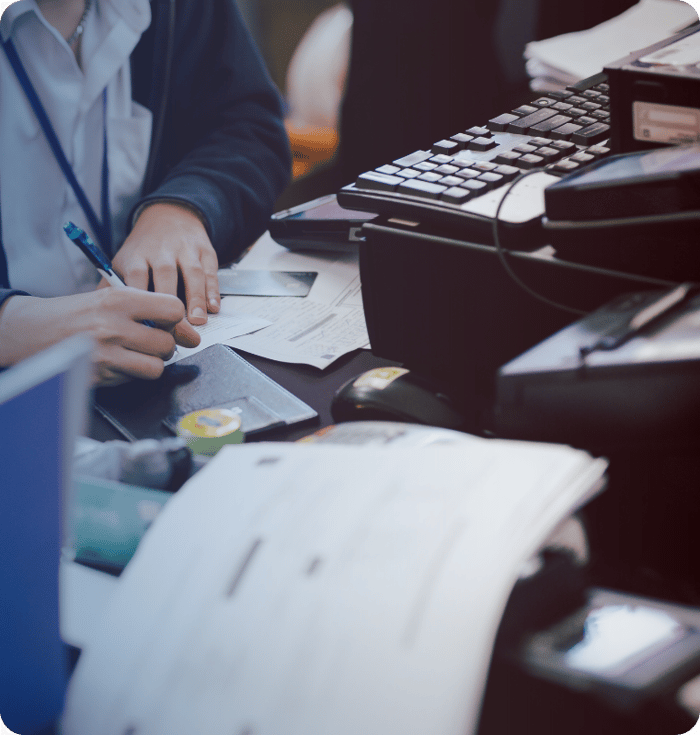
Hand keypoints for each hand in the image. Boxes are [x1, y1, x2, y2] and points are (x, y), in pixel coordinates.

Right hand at [0, 287, 199, 385]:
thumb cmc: (77, 313)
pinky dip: (130, 374)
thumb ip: (149, 310)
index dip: (175, 319)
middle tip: (149, 340)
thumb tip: (189, 332)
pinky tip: (116, 363)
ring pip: (156, 367)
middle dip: (163, 345)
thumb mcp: (110, 298)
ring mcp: (105, 354)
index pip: (173, 309)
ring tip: (136, 354)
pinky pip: (133, 380)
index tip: (168, 322)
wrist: (32, 331)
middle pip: (167, 343)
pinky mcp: (98, 377)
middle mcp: (113, 326)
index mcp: (118, 300)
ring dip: (151, 363)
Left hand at [113, 201, 220, 324]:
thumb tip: (98, 314)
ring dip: (196, 299)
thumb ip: (110, 286)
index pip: (138, 279)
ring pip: (192, 274)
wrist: (169, 215)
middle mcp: (161, 251)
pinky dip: (213, 291)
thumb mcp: (123, 261)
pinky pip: (210, 272)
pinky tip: (213, 307)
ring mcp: (186, 250)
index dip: (143, 302)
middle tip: (173, 329)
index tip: (145, 326)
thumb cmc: (144, 249)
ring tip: (197, 322)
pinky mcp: (205, 251)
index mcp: (137, 256)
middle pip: (166, 276)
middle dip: (170, 304)